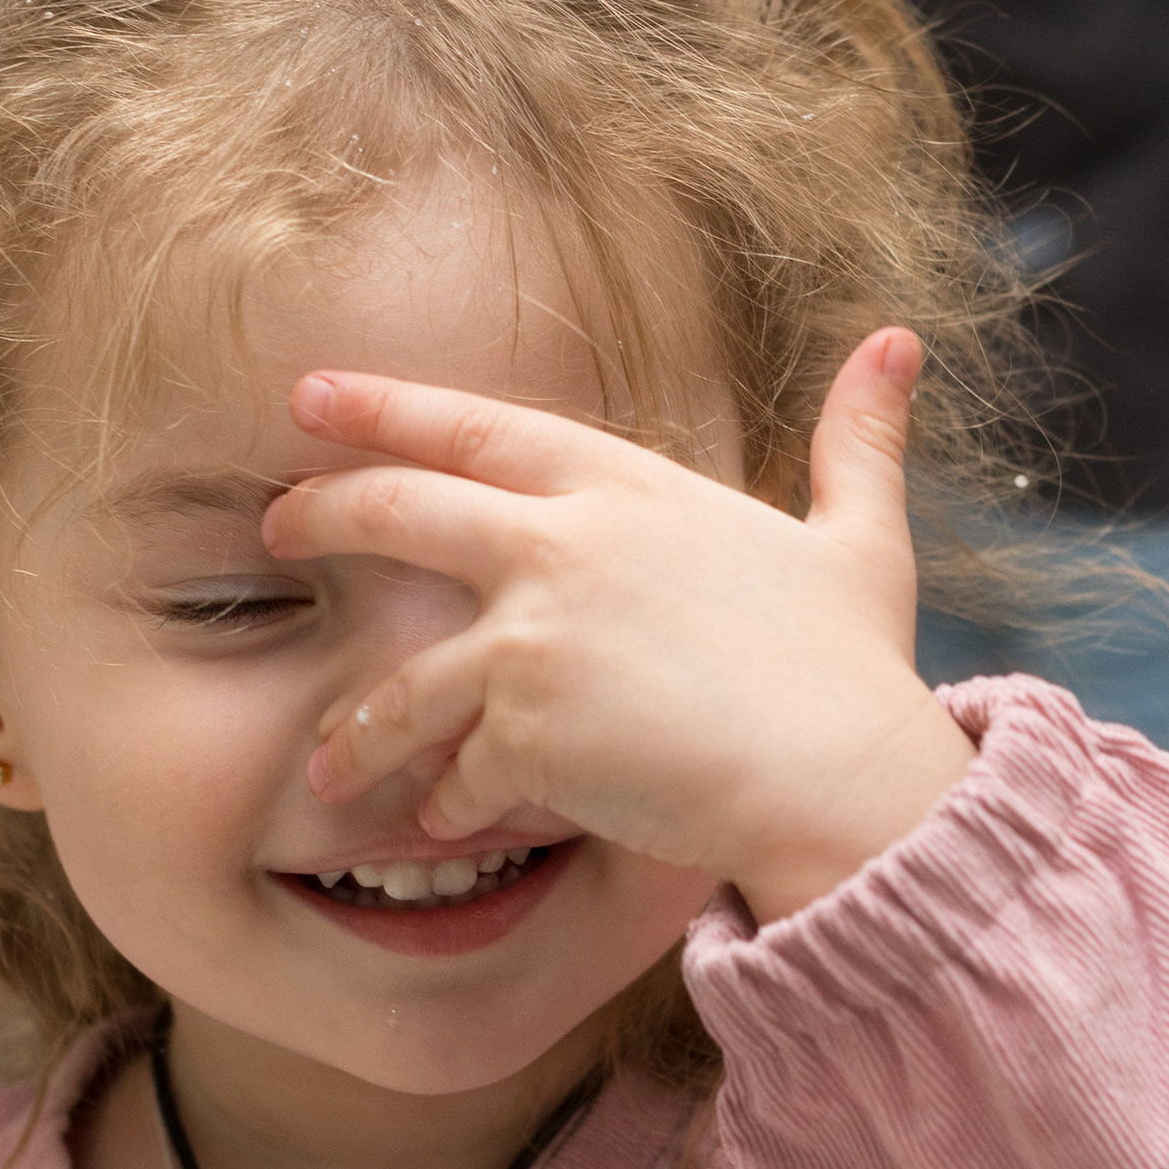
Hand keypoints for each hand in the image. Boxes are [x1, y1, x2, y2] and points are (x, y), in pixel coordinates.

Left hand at [262, 331, 974, 921]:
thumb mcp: (860, 540)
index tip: (313, 394)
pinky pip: (456, 774)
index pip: (480, 428)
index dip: (388, 407)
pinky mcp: (526, 731)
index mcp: (630, 490)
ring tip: (330, 764)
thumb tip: (897, 343)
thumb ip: (859, 442)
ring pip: (400, 679)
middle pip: (398, 510)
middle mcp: (563, 546)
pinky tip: (445, 824)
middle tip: (271, 529)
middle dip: (319, 514)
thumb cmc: (851, 670)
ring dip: (357, 728)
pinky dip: (448, 804)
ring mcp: (535, 636)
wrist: (841, 776)